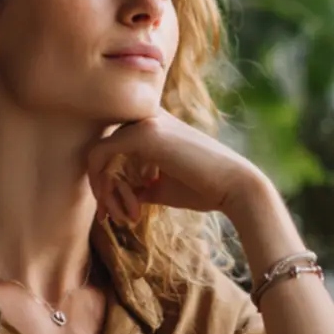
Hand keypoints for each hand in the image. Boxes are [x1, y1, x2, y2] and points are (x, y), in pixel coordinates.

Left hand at [86, 111, 262, 223]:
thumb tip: (108, 194)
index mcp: (153, 123)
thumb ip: (134, 184)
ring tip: (123, 217)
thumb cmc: (202, 188)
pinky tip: (127, 208)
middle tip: (110, 217)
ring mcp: (144, 121)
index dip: (105, 177)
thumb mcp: (160, 187)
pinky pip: (100, 155)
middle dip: (102, 187)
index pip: (112, 145)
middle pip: (102, 149)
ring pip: (98, 153)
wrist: (235, 187)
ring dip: (103, 191)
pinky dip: (103, 185)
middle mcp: (146, 115)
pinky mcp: (143, 134)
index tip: (110, 209)